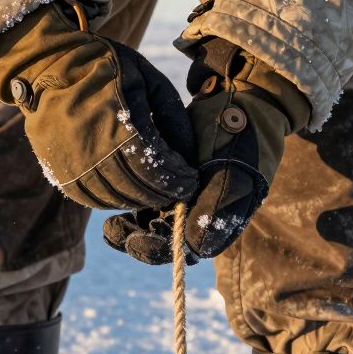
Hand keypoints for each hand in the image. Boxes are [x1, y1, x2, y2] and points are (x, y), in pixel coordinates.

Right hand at [0, 2, 196, 209]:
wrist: (51, 63)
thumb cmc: (107, 67)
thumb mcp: (148, 78)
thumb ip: (172, 116)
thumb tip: (189, 157)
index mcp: (118, 121)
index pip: (157, 167)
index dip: (178, 179)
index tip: (190, 180)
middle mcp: (91, 146)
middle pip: (137, 187)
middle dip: (163, 193)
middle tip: (176, 191)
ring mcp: (70, 160)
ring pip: (113, 197)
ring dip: (139, 199)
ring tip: (153, 192)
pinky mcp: (54, 166)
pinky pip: (87, 197)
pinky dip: (111, 200)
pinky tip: (125, 192)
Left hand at [103, 38, 305, 263]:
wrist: (242, 103)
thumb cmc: (239, 136)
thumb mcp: (232, 170)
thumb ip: (215, 208)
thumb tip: (192, 246)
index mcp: (223, 218)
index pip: (188, 249)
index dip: (159, 250)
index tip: (135, 241)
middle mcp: (205, 214)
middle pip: (169, 242)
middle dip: (140, 242)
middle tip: (114, 232)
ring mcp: (189, 199)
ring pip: (156, 226)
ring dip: (133, 230)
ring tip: (110, 226)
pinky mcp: (174, 184)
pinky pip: (151, 205)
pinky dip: (133, 209)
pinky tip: (112, 211)